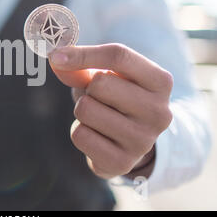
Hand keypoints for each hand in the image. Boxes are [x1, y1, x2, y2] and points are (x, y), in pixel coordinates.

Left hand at [49, 43, 172, 178]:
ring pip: (86, 109)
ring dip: (82, 110)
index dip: (83, 54)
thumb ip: (80, 67)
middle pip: (100, 84)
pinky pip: (80, 135)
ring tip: (98, 116)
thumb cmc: (117, 98)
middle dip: (88, 88)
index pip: (119, 55)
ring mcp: (142, 140)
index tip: (56, 56)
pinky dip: (79, 131)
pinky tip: (96, 135)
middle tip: (98, 98)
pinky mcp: (122, 162)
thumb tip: (56, 59)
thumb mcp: (106, 77)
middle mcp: (158, 112)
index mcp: (160, 81)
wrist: (131, 141)